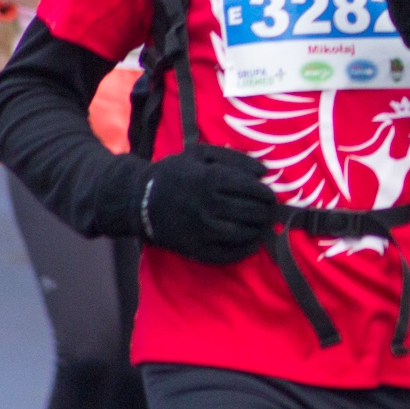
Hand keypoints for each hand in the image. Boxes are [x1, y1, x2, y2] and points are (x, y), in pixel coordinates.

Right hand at [138, 145, 277, 263]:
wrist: (139, 200)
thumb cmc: (175, 172)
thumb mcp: (200, 154)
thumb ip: (234, 158)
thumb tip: (264, 171)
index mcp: (209, 180)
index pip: (250, 188)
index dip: (265, 193)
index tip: (270, 195)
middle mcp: (206, 206)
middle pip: (249, 212)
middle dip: (265, 212)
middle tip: (269, 211)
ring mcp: (200, 230)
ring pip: (241, 233)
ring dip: (257, 230)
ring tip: (261, 224)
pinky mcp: (195, 249)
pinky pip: (227, 254)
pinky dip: (244, 250)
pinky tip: (251, 243)